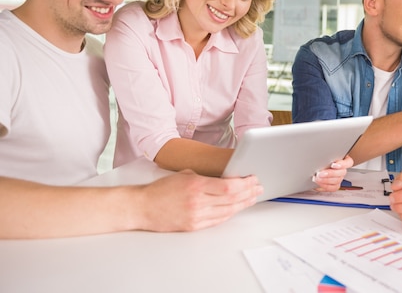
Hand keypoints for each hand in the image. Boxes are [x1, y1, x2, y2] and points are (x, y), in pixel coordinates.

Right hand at [138, 170, 262, 231]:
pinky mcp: (194, 226)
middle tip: (258, 188)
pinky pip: (218, 220)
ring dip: (243, 204)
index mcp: (196, 185)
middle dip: (249, 193)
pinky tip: (238, 207)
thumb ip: (206, 177)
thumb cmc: (161, 189)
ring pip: (228, 211)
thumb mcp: (185, 175)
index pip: (229, 186)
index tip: (253, 178)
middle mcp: (198, 201)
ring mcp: (196, 216)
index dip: (245, 183)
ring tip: (253, 197)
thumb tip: (227, 178)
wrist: (142, 207)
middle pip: (232, 198)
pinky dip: (230, 213)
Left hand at [313, 155, 353, 191]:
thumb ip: (326, 154)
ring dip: (326, 180)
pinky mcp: (335, 185)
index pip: (348, 162)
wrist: (319, 164)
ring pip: (337, 181)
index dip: (342, 164)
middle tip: (320, 173)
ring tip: (317, 178)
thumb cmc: (324, 157)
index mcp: (344, 160)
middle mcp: (342, 170)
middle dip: (330, 174)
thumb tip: (321, 153)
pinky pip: (332, 188)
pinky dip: (324, 186)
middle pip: (341, 173)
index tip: (333, 164)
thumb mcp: (326, 153)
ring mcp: (339, 178)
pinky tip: (318, 184)